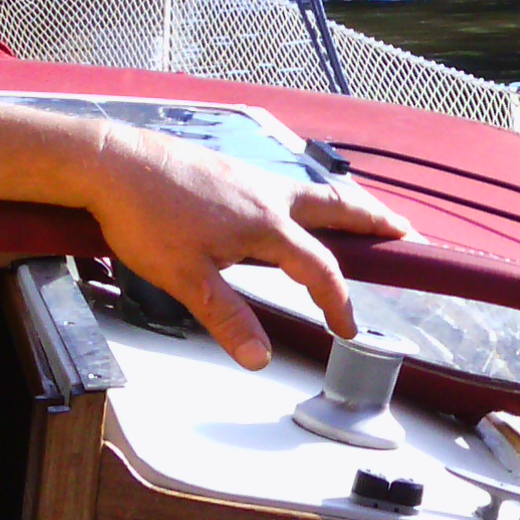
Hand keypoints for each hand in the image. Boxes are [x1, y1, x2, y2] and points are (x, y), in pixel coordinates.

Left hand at [82, 123, 414, 367]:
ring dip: (344, 206)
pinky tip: (293, 209)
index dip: (339, 302)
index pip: (319, 269)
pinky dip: (309, 198)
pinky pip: (286, 185)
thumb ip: (227, 317)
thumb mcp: (186, 279)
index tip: (349, 329)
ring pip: (311, 192)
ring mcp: (250, 178)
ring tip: (361, 217)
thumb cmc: (147, 217)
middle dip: (374, 221)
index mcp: (266, 225)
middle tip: (405, 232)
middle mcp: (268, 195)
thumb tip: (259, 357)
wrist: (113, 162)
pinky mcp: (230, 170)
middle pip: (337, 207)